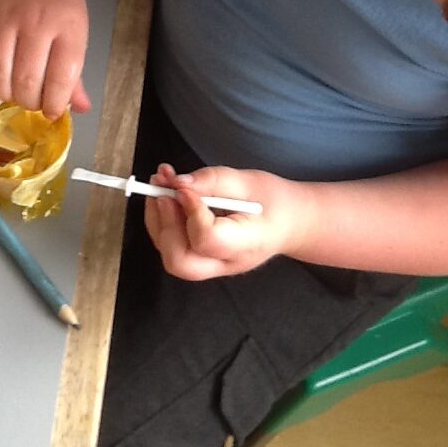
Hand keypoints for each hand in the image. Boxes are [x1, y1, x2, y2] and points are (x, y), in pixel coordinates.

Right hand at [0, 0, 90, 119]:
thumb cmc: (59, 2)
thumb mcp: (77, 31)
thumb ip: (76, 73)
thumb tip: (80, 108)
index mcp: (67, 25)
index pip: (62, 76)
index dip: (56, 103)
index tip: (52, 111)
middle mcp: (34, 20)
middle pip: (26, 78)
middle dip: (29, 101)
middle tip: (32, 100)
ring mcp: (3, 17)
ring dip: (4, 92)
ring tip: (13, 90)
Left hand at [144, 164, 310, 279]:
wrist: (289, 222)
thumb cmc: (274, 201)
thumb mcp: (250, 181)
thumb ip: (213, 181)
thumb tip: (177, 183)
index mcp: (246, 244)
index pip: (207, 240)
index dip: (190, 212)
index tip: (184, 186)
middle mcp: (226, 262)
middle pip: (180, 260)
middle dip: (164, 224)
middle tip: (163, 190)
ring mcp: (212, 265)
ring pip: (171, 255)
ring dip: (157, 218)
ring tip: (161, 183)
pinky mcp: (200, 258)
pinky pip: (172, 246)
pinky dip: (162, 219)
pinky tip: (167, 192)